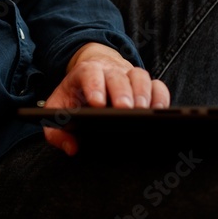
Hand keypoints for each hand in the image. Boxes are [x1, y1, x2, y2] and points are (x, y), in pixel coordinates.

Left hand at [42, 42, 169, 154]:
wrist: (91, 74)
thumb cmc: (74, 95)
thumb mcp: (57, 109)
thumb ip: (56, 131)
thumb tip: (72, 148)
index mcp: (85, 72)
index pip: (89, 73)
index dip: (94, 86)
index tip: (96, 104)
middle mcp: (109, 70)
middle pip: (117, 76)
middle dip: (121, 92)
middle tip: (125, 111)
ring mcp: (129, 75)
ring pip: (140, 76)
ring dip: (143, 93)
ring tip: (144, 113)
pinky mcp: (145, 84)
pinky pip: (157, 85)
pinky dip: (161, 97)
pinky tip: (159, 112)